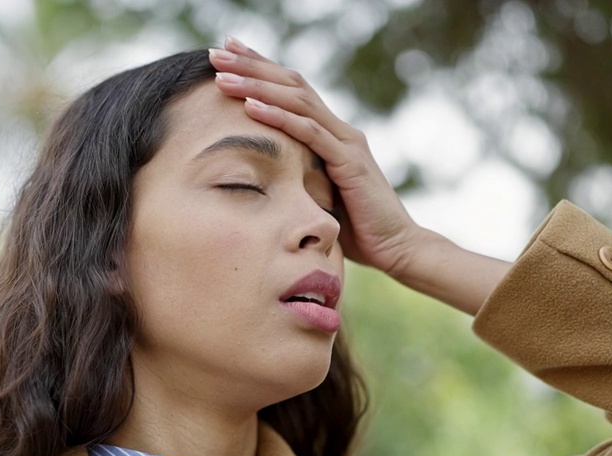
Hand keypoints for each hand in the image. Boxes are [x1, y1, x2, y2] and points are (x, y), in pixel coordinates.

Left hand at [208, 37, 430, 276]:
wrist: (395, 247)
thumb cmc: (354, 229)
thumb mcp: (316, 196)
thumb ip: (297, 179)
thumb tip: (262, 180)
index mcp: (331, 134)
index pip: (292, 90)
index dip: (260, 69)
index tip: (225, 55)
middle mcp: (340, 129)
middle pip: (292, 83)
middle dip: (253, 66)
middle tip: (216, 51)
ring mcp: (346, 142)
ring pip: (297, 100)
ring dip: (257, 85)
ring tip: (222, 75)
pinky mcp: (349, 161)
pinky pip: (310, 132)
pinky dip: (279, 117)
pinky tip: (250, 106)